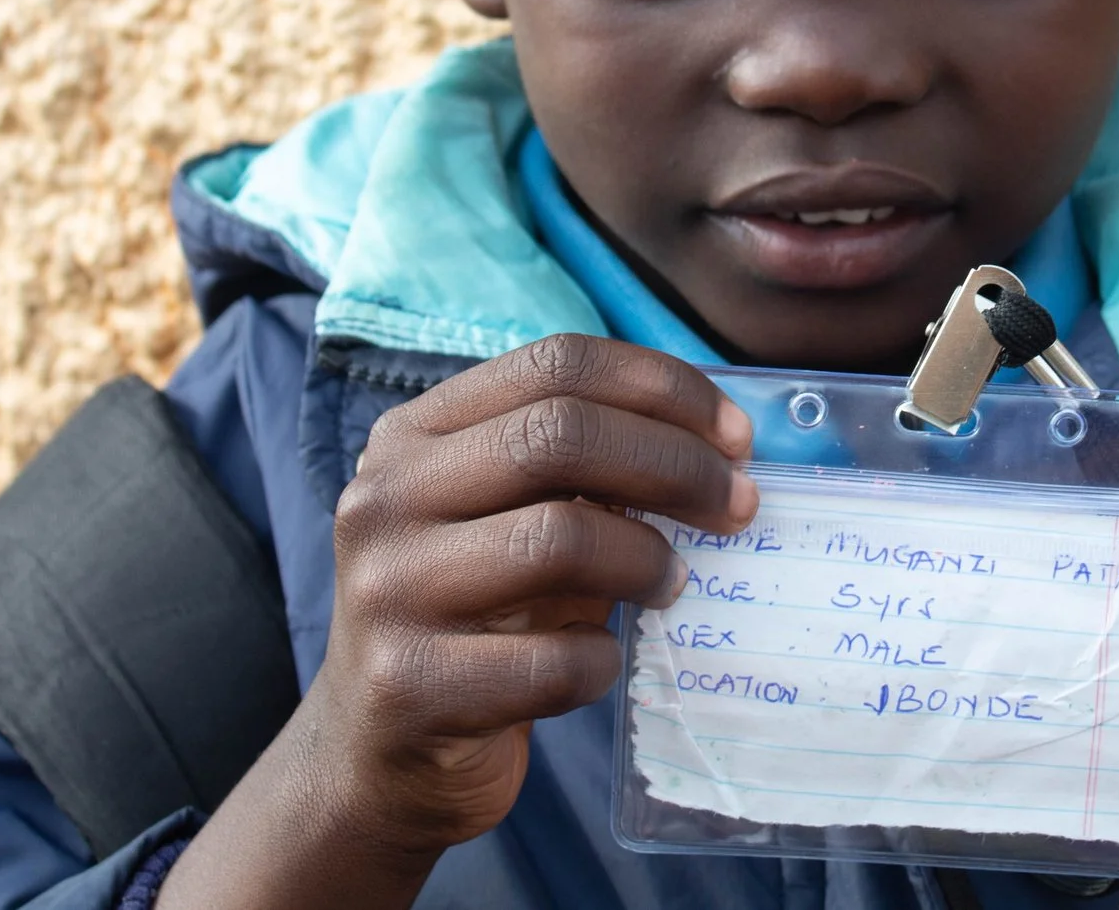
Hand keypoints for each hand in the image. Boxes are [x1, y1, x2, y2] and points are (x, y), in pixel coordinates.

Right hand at [159, 334, 754, 909]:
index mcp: (412, 435)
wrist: (381, 754)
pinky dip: (601, 661)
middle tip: (738, 507)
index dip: (663, 388)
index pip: (556, 364)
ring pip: (558, 539)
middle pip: (561, 437)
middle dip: (676, 467)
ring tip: (673, 584)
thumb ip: (586, 470)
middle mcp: (383, 498)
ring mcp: (383, 592)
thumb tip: (721, 445)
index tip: (735, 437)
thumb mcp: (516, 520)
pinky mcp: (406, 687)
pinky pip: (550, 661)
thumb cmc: (479, 618)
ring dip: (646, 561)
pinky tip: (598, 663)